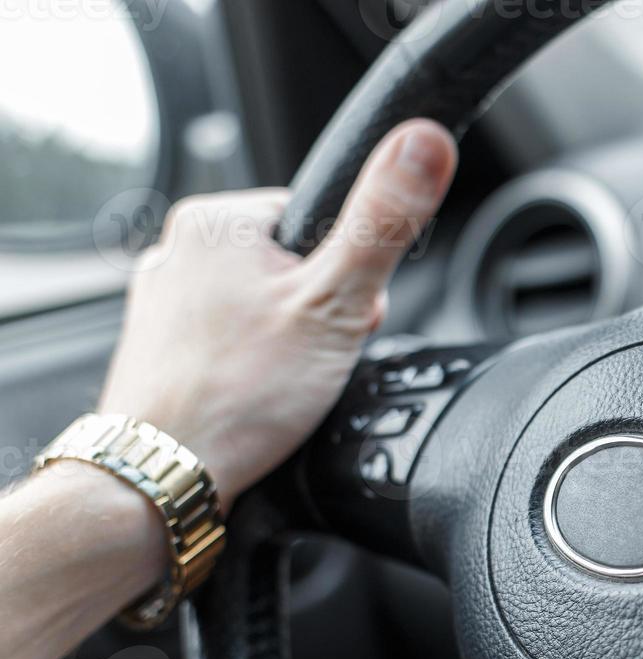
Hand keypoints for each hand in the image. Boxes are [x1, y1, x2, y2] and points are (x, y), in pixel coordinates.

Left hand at [98, 119, 458, 510]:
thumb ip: (383, 222)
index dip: (351, 277)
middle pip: (296, 267)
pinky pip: (233, 343)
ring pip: (266, 308)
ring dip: (290, 345)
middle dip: (321, 316)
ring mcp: (164, 299)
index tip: (341, 319)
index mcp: (217, 218)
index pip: (321, 221)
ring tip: (279, 385)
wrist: (163, 475)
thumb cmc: (238, 395)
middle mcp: (178, 247)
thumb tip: (424, 143)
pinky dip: (253, 370)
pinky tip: (254, 398)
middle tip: (312, 361)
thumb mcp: (336, 302)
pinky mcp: (162, 346)